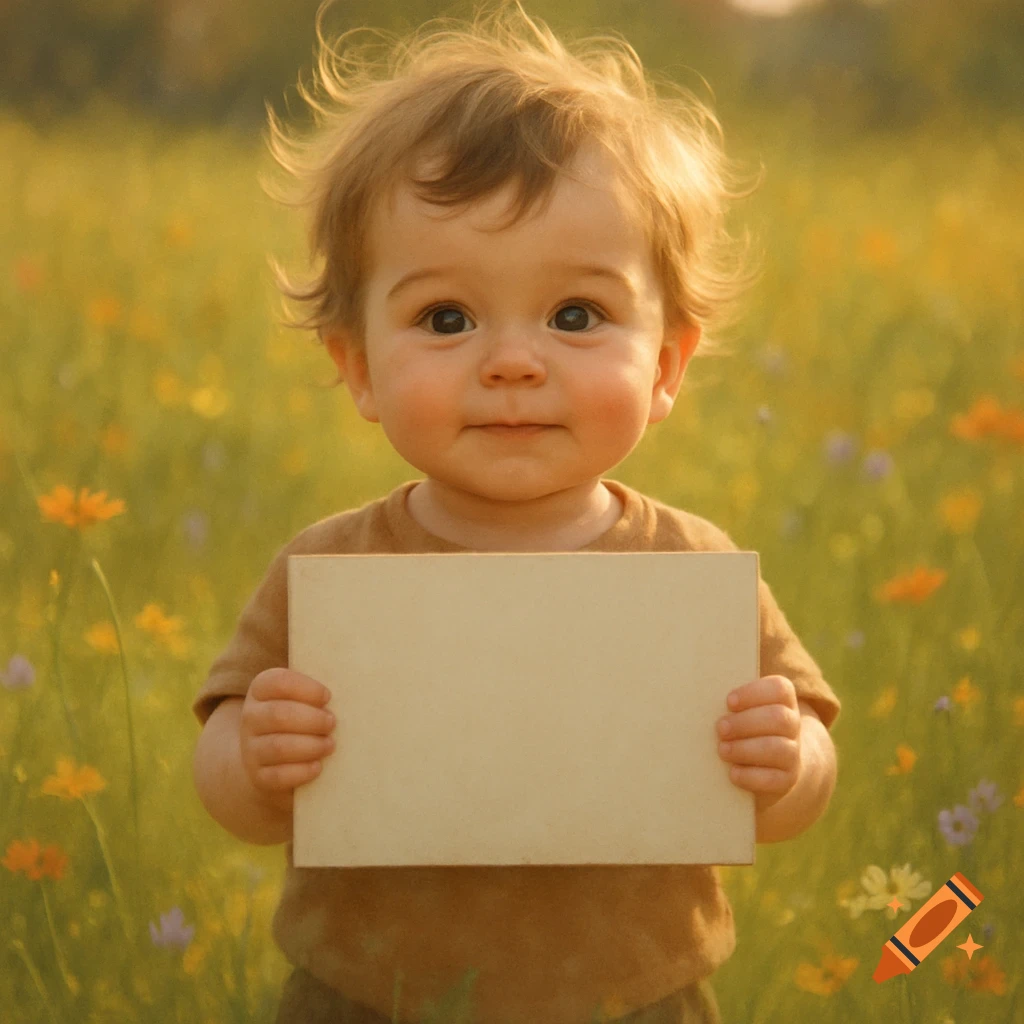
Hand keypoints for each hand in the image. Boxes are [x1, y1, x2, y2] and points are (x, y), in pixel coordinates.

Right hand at [240, 668, 336, 813]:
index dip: (306, 688)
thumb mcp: (301, 698)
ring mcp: (250, 748)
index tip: (328, 697)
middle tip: (332, 723)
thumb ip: (316, 691)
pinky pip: (278, 775)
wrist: (271, 758)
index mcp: (261, 690)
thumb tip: (353, 685)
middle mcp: (251, 717)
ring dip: (311, 746)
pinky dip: (301, 772)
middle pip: (279, 715)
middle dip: (313, 720)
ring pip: (279, 747)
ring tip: (330, 745)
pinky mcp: (257, 775)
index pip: (278, 682)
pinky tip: (318, 767)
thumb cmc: (298, 718)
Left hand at [716, 675, 800, 813]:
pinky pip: (773, 779)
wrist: (772, 764)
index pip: (779, 689)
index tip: (729, 702)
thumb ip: (730, 703)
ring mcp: (794, 754)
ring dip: (745, 749)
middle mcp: (793, 725)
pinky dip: (750, 776)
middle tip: (720, 728)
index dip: (754, 693)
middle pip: (778, 718)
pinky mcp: (787, 779)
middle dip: (745, 723)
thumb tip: (697, 695)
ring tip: (722, 749)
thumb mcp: (742, 710)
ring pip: (777, 748)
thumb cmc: (745, 727)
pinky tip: (732, 773)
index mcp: (783, 701)